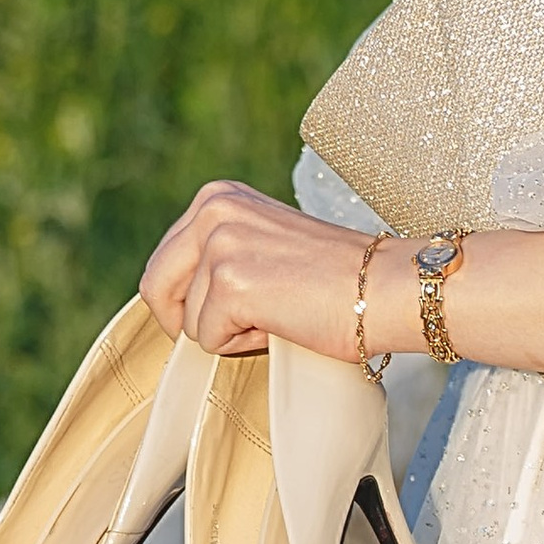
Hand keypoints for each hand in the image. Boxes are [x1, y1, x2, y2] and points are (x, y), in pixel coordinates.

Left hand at [142, 182, 361, 358]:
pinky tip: (284, 322)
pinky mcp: (229, 282)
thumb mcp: (263, 242)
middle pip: (156, 290)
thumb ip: (220, 252)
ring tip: (280, 313)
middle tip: (248, 322)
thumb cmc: (336, 279)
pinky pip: (208, 341)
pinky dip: (245, 346)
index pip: (163, 265)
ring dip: (230, 332)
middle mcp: (211, 210)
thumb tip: (171, 299)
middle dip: (194, 319)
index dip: (195, 301)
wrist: (387, 288)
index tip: (245, 302)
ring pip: (186, 321)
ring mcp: (218, 244)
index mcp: (216, 197)